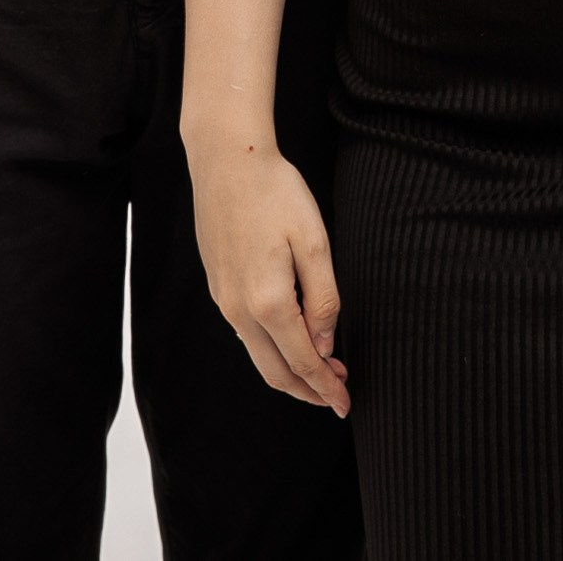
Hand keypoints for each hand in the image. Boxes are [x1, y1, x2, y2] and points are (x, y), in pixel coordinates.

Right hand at [187, 140, 350, 414]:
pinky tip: (289, 334)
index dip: (326, 387)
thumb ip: (322, 299)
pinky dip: (270, 347)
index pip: (302, 362)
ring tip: (320, 366)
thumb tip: (324, 346)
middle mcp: (238, 310)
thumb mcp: (314, 241)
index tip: (346, 404)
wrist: (226, 158)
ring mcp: (223, 299)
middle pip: (275, 372)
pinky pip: (245, 332)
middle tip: (336, 394)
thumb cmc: (275, 192)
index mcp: (267, 302)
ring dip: (288, 370)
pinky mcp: (217, 285)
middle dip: (307, 390)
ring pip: (257, 355)